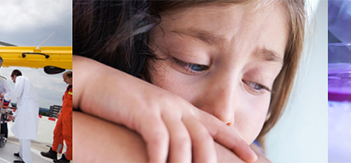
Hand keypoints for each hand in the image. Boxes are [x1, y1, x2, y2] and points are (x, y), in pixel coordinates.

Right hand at [73, 56, 256, 162]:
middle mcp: (176, 107)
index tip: (254, 158)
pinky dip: (160, 157)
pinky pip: (158, 139)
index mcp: (182, 108)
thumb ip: (169, 129)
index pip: (217, 126)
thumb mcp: (152, 114)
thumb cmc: (122, 104)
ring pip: (184, 142)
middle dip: (209, 161)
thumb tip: (178, 151)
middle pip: (204, 138)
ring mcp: (160, 108)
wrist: (96, 82)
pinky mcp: (142, 112)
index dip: (237, 142)